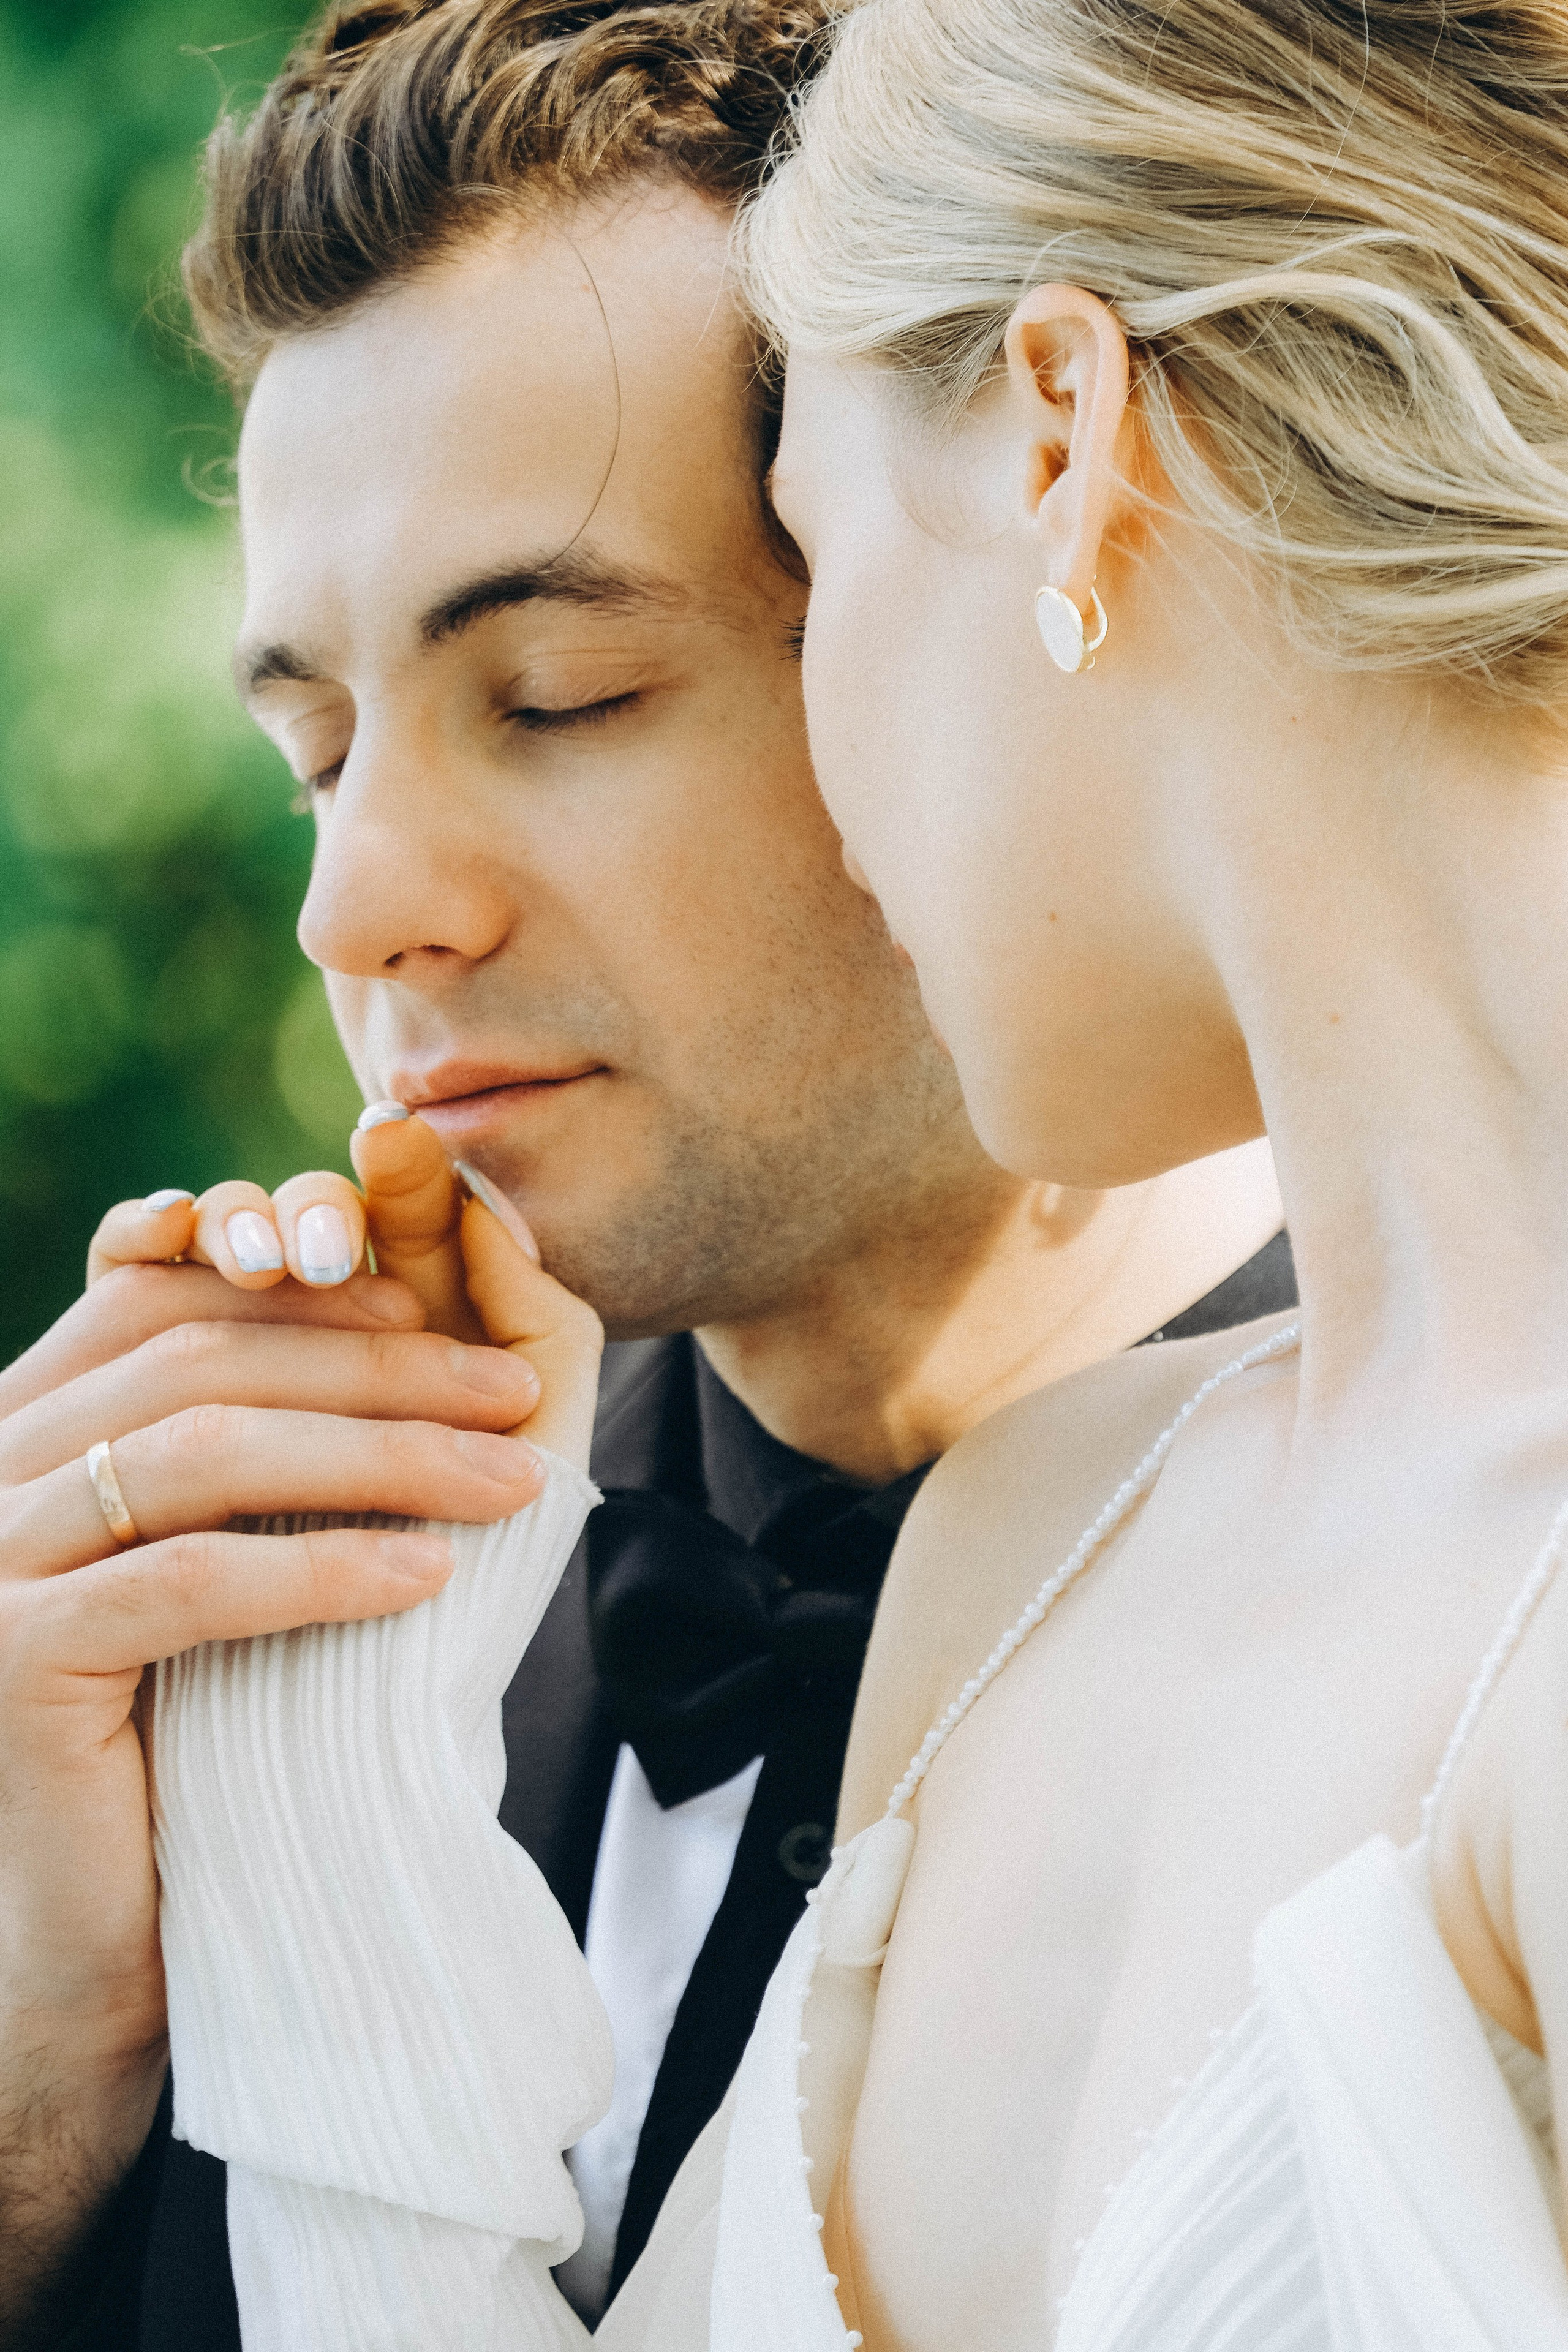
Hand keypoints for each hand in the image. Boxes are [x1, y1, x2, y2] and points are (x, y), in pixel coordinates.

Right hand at [0, 1120, 598, 2332]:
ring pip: (203, 1452)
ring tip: (509, 1481)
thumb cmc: (186, 1738)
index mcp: (29, 1421)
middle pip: (201, 1360)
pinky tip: (429, 1575)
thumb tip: (407, 1318)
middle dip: (380, 1366)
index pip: (165, 1296)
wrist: (89, 1944)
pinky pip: (189, 1579)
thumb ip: (261, 1441)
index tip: (445, 1310)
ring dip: (381, 1454)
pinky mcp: (14, 1657)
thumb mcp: (225, 1553)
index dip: (309, 1292)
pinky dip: (321, 1569)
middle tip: (519, 1393)